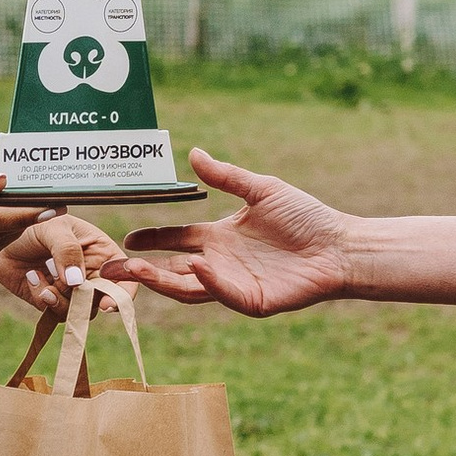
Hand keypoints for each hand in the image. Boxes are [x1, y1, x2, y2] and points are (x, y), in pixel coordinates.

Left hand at [0, 208, 125, 315]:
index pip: (124, 276)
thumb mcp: (52, 227)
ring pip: (79, 311)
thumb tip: (77, 282)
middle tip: (66, 288)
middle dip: (85, 300)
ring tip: (42, 279)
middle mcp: (90, 273)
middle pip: (104, 300)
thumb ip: (67, 250)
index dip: (123, 293)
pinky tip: (32, 277)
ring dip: (60, 299)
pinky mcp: (51, 301)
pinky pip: (55, 312)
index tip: (108, 304)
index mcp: (100, 251)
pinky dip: (44, 298)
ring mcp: (71, 290)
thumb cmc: (31, 223)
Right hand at [95, 151, 350, 314]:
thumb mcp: (261, 190)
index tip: (126, 238)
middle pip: (172, 270)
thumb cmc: (306, 218)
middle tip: (114, 267)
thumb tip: (193, 154)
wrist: (341, 244)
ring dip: (163, 281)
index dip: (151, 240)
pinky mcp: (254, 301)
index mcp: (219, 238)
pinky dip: (209, 281)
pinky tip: (195, 265)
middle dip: (142, 270)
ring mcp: (235, 285)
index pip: (176, 240)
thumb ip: (226, 176)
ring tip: (139, 270)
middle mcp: (221, 263)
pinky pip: (224, 294)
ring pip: (189, 288)